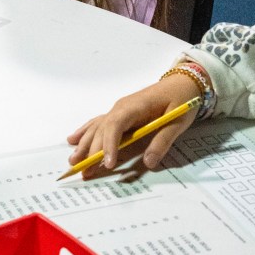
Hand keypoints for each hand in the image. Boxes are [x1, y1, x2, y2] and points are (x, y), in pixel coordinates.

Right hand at [66, 72, 201, 173]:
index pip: (115, 125)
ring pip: (97, 127)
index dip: (109, 145)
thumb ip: (162, 142)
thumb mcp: (177, 122)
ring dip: (84, 144)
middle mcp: (121, 108)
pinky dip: (86, 132)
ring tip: (73, 160)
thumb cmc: (180, 100)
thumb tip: (149, 163)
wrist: (181, 84)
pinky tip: (73, 140)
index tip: (107, 164)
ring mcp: (118, 110)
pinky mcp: (120, 114)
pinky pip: (99, 123)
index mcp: (134, 107)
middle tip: (84, 171)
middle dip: (92, 151)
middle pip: (102, 130)